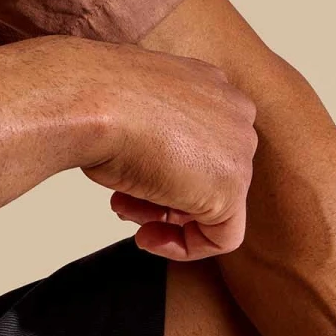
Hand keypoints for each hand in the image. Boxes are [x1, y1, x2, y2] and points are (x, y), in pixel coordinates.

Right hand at [77, 43, 257, 260]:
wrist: (96, 101)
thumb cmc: (101, 101)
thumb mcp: (134, 116)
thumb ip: (157, 140)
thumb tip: (154, 171)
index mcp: (212, 87)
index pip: (200, 150)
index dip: (164, 176)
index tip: (133, 188)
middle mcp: (234, 113)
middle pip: (207, 179)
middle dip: (163, 201)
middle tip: (126, 206)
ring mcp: (239, 149)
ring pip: (214, 207)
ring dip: (165, 220)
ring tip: (126, 213)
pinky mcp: (234, 188)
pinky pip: (224, 237)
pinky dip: (186, 248)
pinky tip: (148, 237)